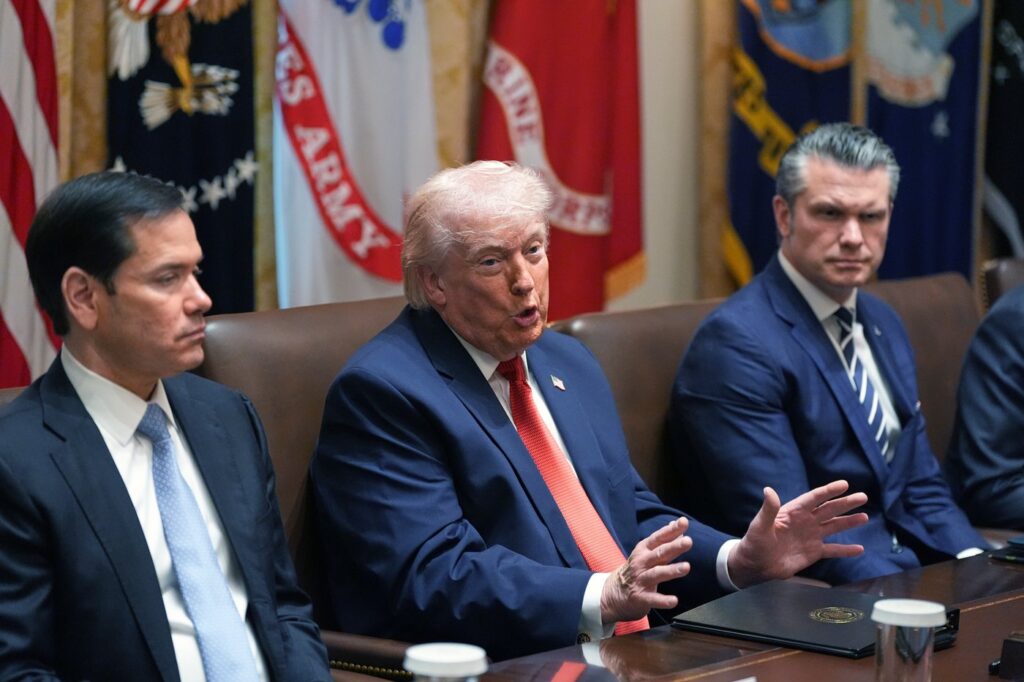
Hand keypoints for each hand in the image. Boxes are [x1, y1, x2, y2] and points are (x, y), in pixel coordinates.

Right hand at [599, 517, 691, 623]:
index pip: (659, 537)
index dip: (671, 530)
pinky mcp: (641, 597)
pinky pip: (653, 599)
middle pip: (659, 553)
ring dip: (671, 570)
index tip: (684, 522)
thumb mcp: (646, 552)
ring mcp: (640, 580)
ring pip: (657, 573)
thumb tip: (675, 524)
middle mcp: (641, 563)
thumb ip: (663, 540)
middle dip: (674, 547)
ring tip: (686, 567)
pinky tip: (674, 601)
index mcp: (644, 550)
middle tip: (688, 542)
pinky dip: (663, 600)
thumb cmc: (636, 569)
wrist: (614, 593)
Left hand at [727, 480, 867, 587]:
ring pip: (834, 527)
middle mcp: (805, 522)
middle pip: (829, 510)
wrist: (755, 565)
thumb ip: (768, 509)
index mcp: (793, 512)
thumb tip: (768, 490)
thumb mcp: (760, 525)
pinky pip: (833, 550)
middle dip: (845, 503)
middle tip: (863, 497)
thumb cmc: (754, 542)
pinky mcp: (813, 552)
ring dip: (849, 522)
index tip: (844, 484)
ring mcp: (811, 537)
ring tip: (864, 517)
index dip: (829, 491)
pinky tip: (859, 549)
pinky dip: (846, 550)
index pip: (814, 498)